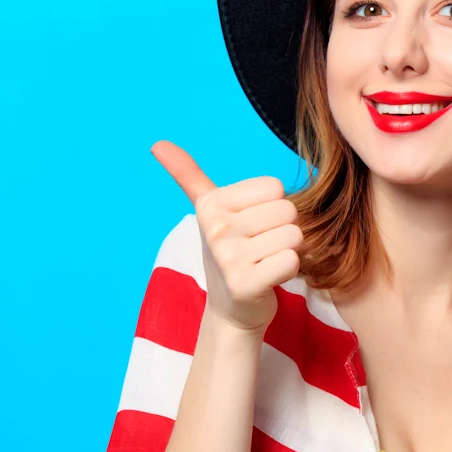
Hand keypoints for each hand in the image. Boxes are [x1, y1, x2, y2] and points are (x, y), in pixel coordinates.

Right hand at [151, 140, 301, 333]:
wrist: (231, 307)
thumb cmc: (229, 252)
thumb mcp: (209, 210)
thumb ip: (189, 176)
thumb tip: (158, 143)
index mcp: (211, 204)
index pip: (275, 187)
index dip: (272, 207)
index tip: (252, 225)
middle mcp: (216, 228)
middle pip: (288, 211)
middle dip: (281, 230)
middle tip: (260, 247)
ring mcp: (228, 257)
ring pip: (294, 235)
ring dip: (286, 251)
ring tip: (263, 261)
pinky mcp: (245, 283)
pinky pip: (292, 260)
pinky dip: (288, 270)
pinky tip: (268, 278)